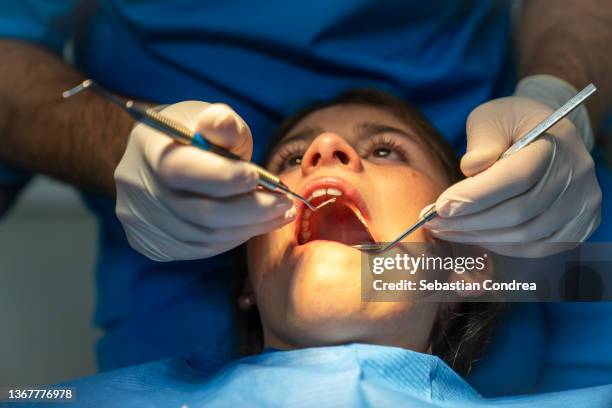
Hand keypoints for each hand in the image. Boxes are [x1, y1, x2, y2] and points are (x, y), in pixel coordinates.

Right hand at [115, 101, 294, 260]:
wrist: (156, 159)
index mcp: (149, 148)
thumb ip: (221, 122)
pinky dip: (232, 239)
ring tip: (280, 214)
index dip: (226, 177)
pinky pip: (199, 249)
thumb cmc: (192, 134)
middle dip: (252, 210)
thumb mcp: (207, 116)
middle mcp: (137, 188)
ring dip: (250, 228)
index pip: (183, 169)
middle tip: (285, 204)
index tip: (260, 177)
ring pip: (205, 237)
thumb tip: (223, 126)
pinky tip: (254, 225)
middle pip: (201, 213)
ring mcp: (141, 220)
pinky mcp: (150, 241)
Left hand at [423, 96, 600, 256]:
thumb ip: (482, 140)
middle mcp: (576, 177)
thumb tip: (472, 168)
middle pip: (519, 212)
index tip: (440, 206)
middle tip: (434, 222)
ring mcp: (581, 205)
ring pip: (525, 236)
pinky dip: (500, 246)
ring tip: (446, 230)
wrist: (546, 135)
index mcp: (557, 142)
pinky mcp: (576, 227)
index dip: (476, 196)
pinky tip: (473, 235)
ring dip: (479, 237)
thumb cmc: (511, 124)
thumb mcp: (492, 117)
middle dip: (470, 221)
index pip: (518, 177)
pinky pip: (535, 248)